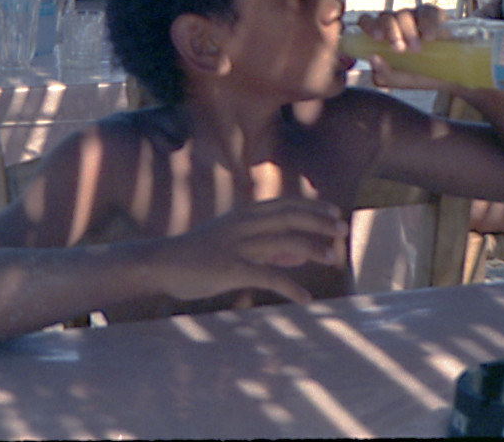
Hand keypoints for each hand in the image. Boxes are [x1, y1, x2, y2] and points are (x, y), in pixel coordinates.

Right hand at [156, 199, 347, 305]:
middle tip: (342, 229)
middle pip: (288, 218)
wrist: (160, 264)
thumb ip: (268, 249)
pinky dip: (290, 286)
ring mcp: (236, 245)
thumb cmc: (198, 256)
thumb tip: (300, 255)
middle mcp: (242, 225)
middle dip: (318, 222)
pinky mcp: (230, 268)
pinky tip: (305, 297)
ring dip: (311, 249)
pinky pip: (267, 276)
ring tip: (333, 258)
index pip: (283, 205)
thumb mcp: (234, 246)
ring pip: (282, 242)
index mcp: (242, 216)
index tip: (333, 212)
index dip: (310, 207)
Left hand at [354, 5, 458, 91]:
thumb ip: (384, 74)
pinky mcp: (433, 15)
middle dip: (391, 31)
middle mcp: (396, 24)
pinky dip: (428, 24)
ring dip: (409, 32)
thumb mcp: (400, 81)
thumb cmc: (420, 75)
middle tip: (400, 49)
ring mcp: (414, 17)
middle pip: (385, 17)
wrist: (450, 76)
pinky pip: (427, 12)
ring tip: (418, 50)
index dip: (369, 25)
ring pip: (404, 14)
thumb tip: (373, 58)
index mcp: (383, 36)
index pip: (367, 21)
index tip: (377, 38)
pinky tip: (431, 38)